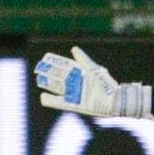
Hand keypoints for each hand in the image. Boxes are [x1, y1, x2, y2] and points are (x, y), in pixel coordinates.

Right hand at [35, 46, 150, 117]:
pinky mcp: (74, 105)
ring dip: (48, 83)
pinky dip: (51, 100)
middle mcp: (75, 83)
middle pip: (58, 76)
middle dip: (48, 72)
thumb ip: (83, 60)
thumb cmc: (106, 85)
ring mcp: (74, 94)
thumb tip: (73, 49)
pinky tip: (43, 97)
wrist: (115, 101)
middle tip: (38, 68)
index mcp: (80, 73)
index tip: (45, 57)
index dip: (55, 62)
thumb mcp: (94, 70)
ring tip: (39, 79)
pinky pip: (59, 102)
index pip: (64, 65)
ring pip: (57, 87)